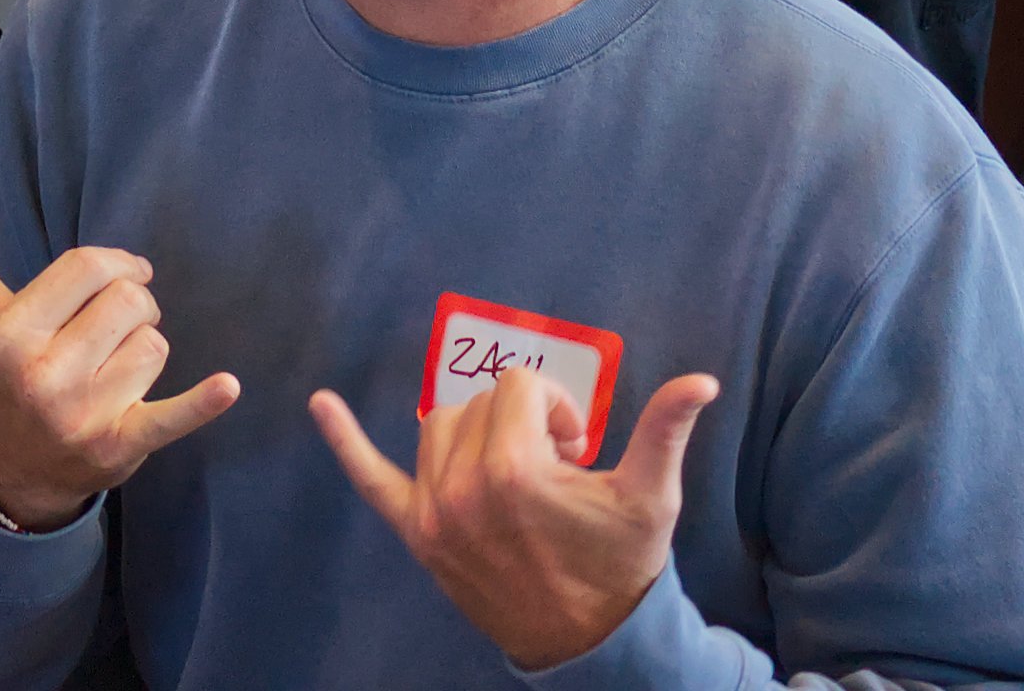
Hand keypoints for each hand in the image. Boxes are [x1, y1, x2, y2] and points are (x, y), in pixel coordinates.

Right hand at [0, 180, 239, 530]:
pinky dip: (201, 404)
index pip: (89, 267)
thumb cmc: (2, 371)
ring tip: (113, 370)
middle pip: (129, 302)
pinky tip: (228, 387)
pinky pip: (171, 415)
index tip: (118, 277)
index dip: (114, 264)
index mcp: (11, 334)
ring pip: (154, 346)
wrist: (17, 469)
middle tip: (110, 330)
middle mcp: (43, 376)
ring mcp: (83, 415)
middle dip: (132, 306)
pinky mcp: (121, 447)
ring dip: (145, 352)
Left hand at [309, 358, 721, 671]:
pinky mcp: (418, 535)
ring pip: (440, 425)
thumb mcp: (649, 497)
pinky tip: (322, 404)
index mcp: (515, 470)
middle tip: (557, 463)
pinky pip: (372, 481)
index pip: (522, 386)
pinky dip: (346, 442)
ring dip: (477, 432)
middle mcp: (463, 487)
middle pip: (481, 401)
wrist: (591, 642)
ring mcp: (433, 513)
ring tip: (518, 470)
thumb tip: (701, 382)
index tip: (578, 445)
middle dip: (523, 418)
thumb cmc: (621, 563)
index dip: (557, 406)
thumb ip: (664, 431)